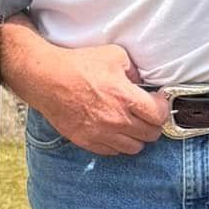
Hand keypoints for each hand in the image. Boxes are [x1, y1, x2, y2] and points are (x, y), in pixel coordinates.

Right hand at [29, 43, 168, 155]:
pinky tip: (114, 131)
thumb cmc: (79, 64)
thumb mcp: (114, 56)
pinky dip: (118, 144)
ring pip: (134, 148)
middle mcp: (115, 119)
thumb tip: (143, 83)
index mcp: (125, 97)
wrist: (46, 78)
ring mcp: (100, 133)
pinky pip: (113, 152)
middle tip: (147, 114)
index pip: (159, 116)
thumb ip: (134, 70)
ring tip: (132, 124)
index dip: (162, 108)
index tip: (157, 102)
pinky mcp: (86, 141)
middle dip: (153, 124)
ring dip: (137, 137)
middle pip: (150, 135)